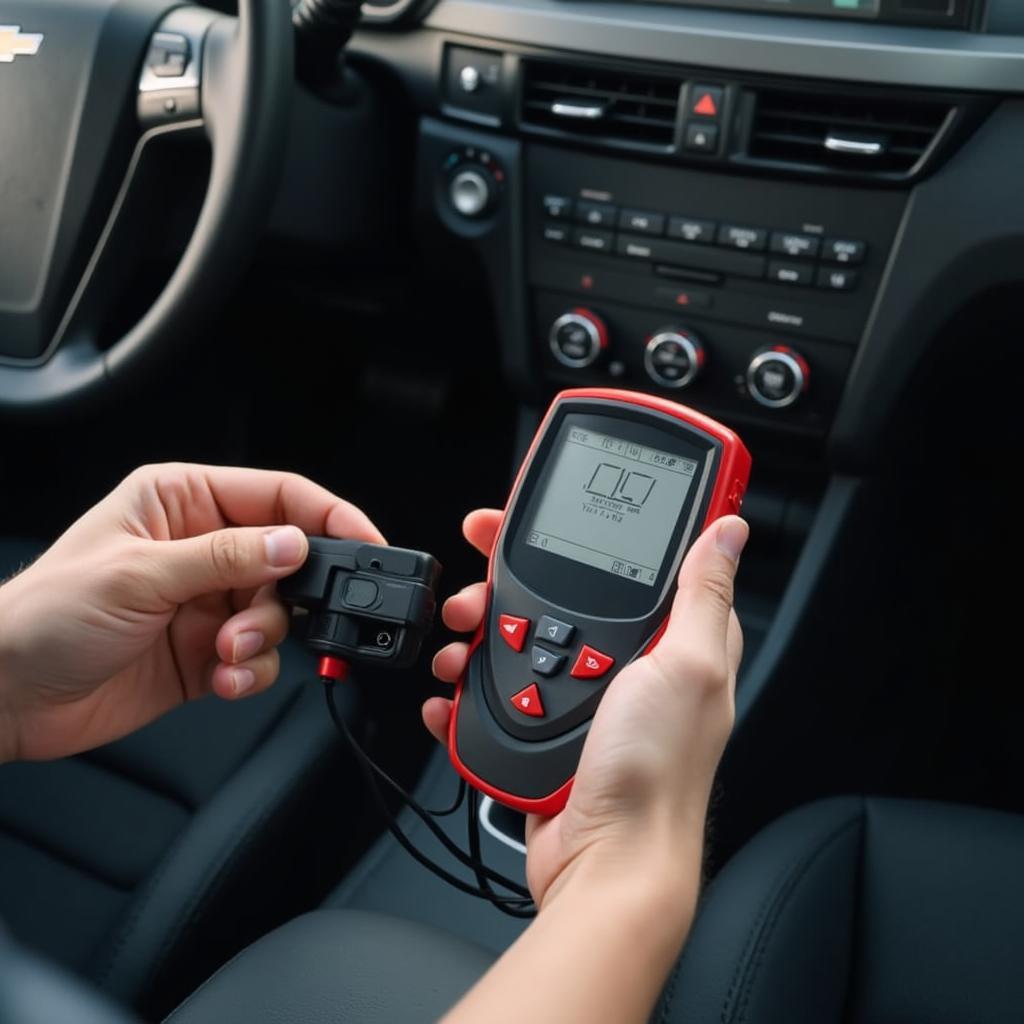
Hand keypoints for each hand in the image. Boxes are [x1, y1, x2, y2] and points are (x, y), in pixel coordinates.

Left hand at [0, 464, 382, 762]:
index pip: (278, 496)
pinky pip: (259, 657)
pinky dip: (251, 672)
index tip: (369, 543)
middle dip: (286, 598)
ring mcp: (206, 601)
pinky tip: (220, 677)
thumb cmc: (44, 615)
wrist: (5, 696)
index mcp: (183, 501)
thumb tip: (295, 545)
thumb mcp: (139, 575)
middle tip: (261, 619)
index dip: (329, 516)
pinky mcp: (207, 650)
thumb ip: (226, 557)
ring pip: (278, 614)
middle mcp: (201, 547)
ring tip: (225, 653)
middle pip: (288, 560)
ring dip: (263, 640)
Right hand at [428, 509, 746, 910]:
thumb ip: (702, 594)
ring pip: (518, 635)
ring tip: (459, 637)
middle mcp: (627, 663)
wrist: (605, 862)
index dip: (595, 529)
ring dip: (478, 630)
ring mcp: (581, 695)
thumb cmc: (655, 773)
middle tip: (478, 577)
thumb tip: (729, 529)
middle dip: (509, 579)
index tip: (553, 509)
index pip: (634, 561)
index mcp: (671, 639)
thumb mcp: (686, 666)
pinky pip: (496, 689)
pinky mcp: (544, 726)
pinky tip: (453, 685)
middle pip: (559, 592)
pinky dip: (468, 685)